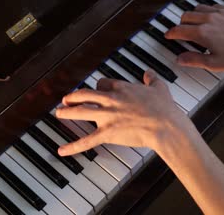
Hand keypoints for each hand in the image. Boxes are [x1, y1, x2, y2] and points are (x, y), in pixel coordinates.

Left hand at [55, 70, 194, 156]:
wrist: (165, 125)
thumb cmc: (164, 108)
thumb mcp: (160, 87)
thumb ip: (152, 78)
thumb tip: (149, 72)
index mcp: (122, 88)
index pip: (102, 84)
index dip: (98, 87)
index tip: (97, 90)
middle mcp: (110, 100)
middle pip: (85, 95)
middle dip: (74, 97)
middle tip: (67, 99)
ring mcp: (107, 117)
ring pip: (80, 112)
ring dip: (67, 112)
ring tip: (59, 113)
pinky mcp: (107, 133)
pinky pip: (86, 140)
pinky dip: (73, 146)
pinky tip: (62, 150)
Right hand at [165, 4, 223, 70]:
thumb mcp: (215, 63)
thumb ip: (194, 60)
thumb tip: (180, 59)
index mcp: (202, 33)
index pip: (179, 30)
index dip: (171, 33)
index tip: (168, 35)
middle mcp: (209, 19)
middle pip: (186, 16)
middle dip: (180, 23)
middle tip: (180, 31)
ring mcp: (220, 12)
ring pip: (198, 8)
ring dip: (193, 15)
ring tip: (194, 24)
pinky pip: (213, 6)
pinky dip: (207, 12)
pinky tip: (211, 19)